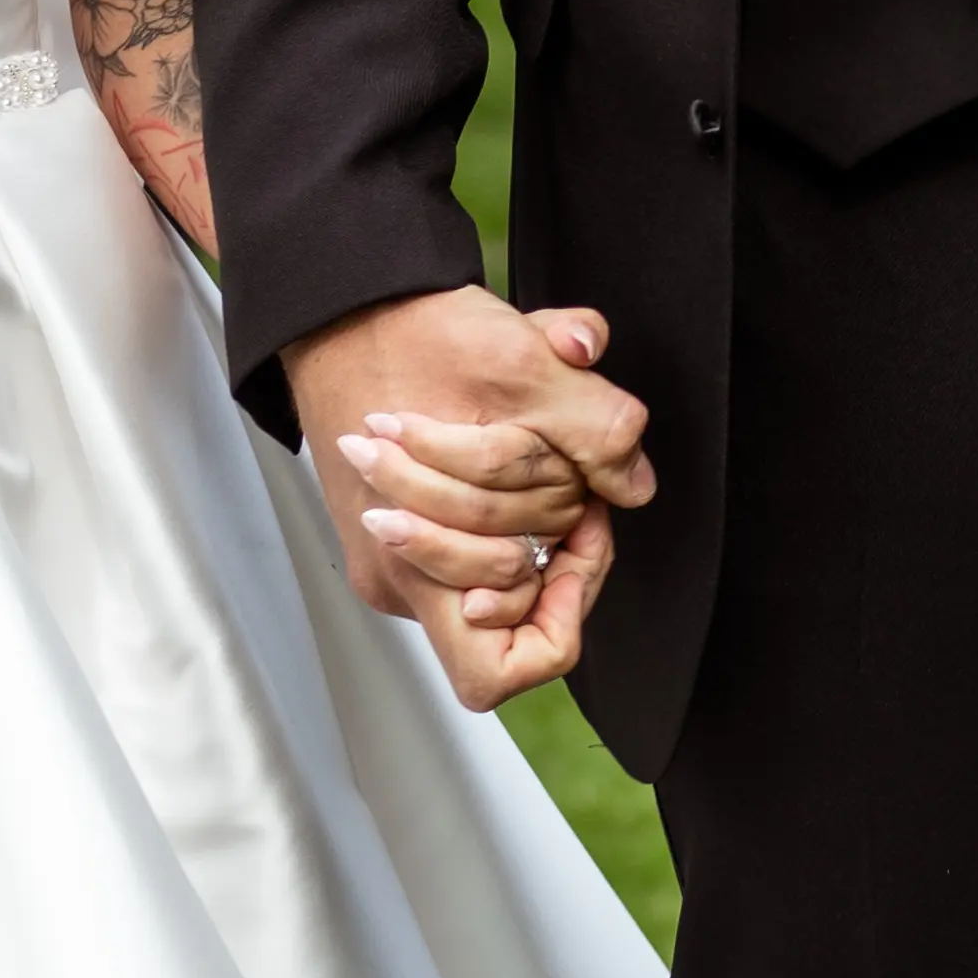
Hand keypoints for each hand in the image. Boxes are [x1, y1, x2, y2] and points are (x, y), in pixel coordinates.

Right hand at [288, 280, 651, 711]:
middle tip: (580, 491)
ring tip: (548, 466)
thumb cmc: (413, 333)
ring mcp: (397, 557)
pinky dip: (510, 508)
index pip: (498, 670)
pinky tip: (516, 458)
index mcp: (412, 563)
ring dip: (538, 525)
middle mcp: (400, 578)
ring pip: (501, 578)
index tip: (576, 545)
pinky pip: (478, 546)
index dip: (555, 620)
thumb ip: (594, 427)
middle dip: (559, 552)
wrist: (344, 308)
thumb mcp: (522, 363)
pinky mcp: (402, 529)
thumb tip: (634, 486)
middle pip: (513, 616)